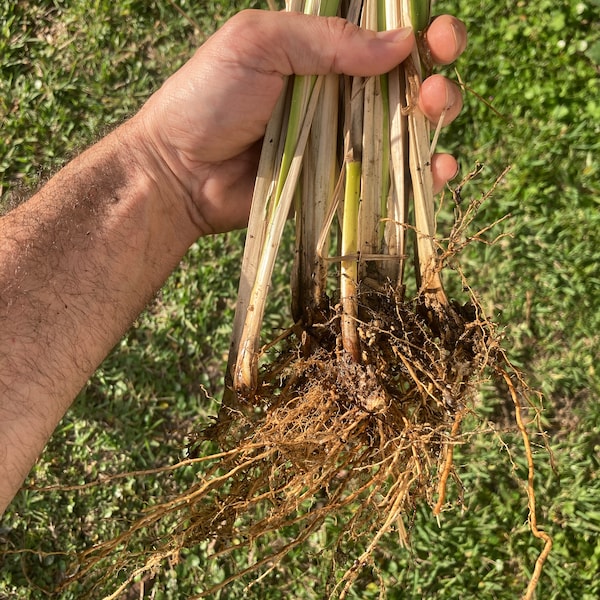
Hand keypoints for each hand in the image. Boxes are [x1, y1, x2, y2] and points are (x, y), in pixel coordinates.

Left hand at [138, 10, 466, 234]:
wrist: (180, 174)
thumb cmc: (208, 99)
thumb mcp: (258, 44)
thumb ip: (326, 39)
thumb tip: (401, 43)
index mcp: (321, 50)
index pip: (384, 33)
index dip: (420, 31)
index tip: (436, 36)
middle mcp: (340, 92)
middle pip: (408, 78)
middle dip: (436, 74)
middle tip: (434, 83)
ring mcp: (343, 139)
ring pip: (408, 125)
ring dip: (438, 116)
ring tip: (434, 111)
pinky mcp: (339, 181)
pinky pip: (391, 177)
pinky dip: (423, 174)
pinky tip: (439, 169)